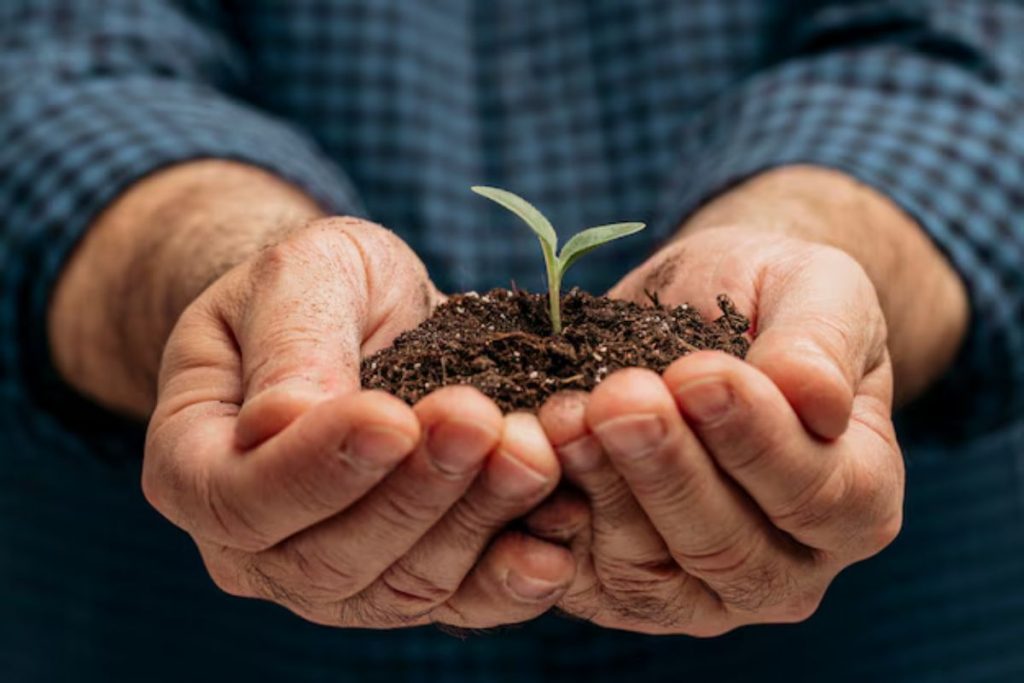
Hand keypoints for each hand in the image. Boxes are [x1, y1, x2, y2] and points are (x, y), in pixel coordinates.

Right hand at [144, 217, 574, 627]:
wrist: (369, 318)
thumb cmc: (320, 288)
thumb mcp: (299, 277)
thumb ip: (292, 344)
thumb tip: (284, 422)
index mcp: (198, 465)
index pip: (244, 497)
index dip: (319, 468)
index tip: (393, 416)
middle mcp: (259, 546)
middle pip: (330, 557)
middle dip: (417, 492)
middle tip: (480, 423)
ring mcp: (337, 577)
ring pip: (403, 587)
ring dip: (476, 523)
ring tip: (533, 454)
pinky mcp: (412, 580)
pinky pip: (460, 604)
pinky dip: (510, 581)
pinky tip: (555, 544)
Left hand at [530, 226, 904, 634]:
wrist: (702, 309)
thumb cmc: (771, 300)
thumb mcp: (817, 290)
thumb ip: (820, 343)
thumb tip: (815, 398)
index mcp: (856, 501)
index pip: (816, 494)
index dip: (754, 439)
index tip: (698, 374)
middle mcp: (785, 568)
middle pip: (725, 546)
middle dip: (665, 468)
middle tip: (619, 397)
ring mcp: (699, 592)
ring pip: (647, 572)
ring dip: (601, 489)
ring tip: (566, 413)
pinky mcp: (618, 588)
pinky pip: (579, 577)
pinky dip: (548, 525)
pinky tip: (529, 457)